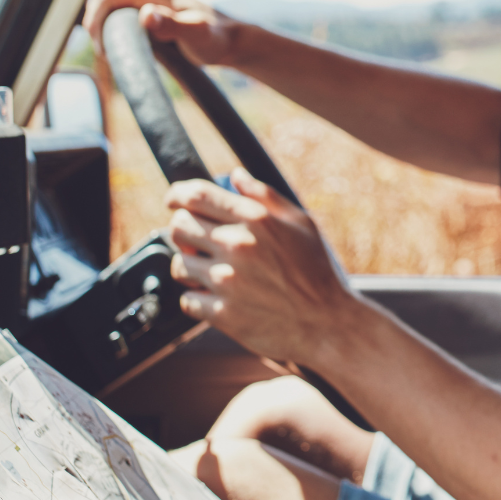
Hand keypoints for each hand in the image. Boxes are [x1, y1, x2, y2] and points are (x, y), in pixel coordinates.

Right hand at [84, 0, 243, 67]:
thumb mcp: (194, 34)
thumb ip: (171, 24)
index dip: (96, 20)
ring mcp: (148, 0)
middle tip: (107, 54)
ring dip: (104, 28)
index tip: (103, 48)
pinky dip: (113, 30)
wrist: (231, 41)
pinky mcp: (150, 12)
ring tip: (113, 53)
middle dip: (97, 24)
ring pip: (110, 8)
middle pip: (103, 0)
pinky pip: (120, 16)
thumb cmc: (215, 39)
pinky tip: (123, 49)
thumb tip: (145, 16)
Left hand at [167, 167, 364, 367]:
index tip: (174, 201)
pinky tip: (218, 298)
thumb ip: (266, 197)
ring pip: (179, 264)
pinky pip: (187, 300)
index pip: (198, 196)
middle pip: (179, 226)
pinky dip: (198, 299)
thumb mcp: (302, 224)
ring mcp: (226, 281)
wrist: (326, 323)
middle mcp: (237, 246)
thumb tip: (236, 176)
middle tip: (195, 240)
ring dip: (189, 266)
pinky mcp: (221, 313)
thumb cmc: (317, 272)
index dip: (178, 194)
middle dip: (182, 230)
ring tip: (210, 273)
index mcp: (256, 220)